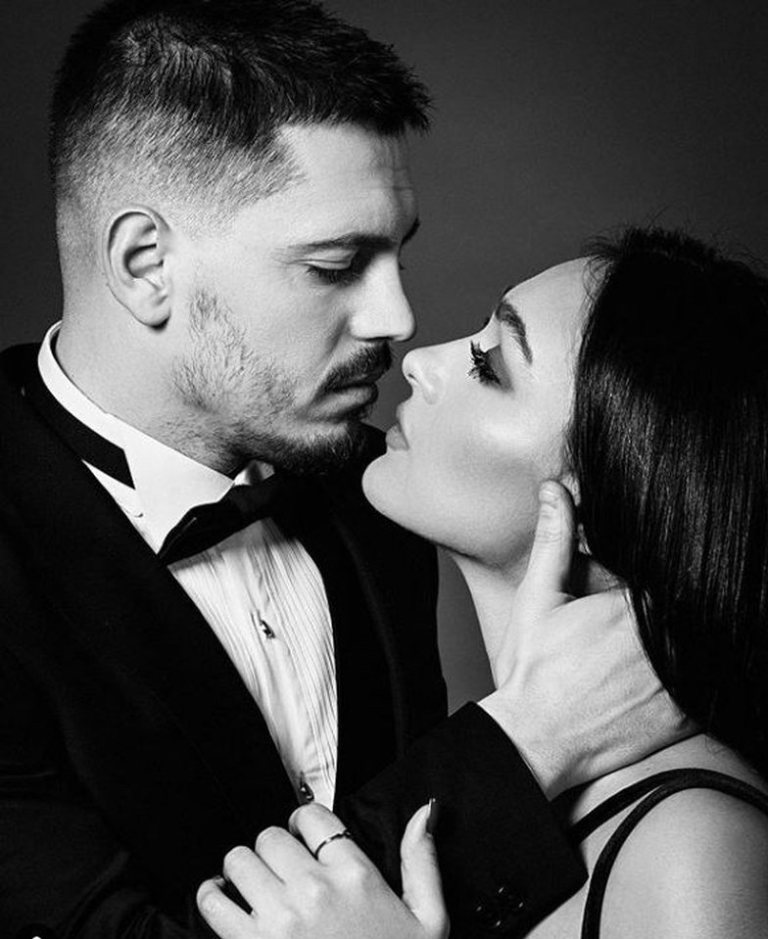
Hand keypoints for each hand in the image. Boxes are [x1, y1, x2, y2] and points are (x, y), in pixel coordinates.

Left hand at [197, 803, 447, 938]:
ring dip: (244, 869)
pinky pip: (213, 901)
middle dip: (274, 848)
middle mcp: (315, 889)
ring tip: (254, 884)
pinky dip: (212, 895)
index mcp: (356, 876)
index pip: (313, 817)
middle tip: (281, 868)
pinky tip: (223, 899)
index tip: (302, 836)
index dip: (304, 822)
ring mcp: (280, 918)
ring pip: (240, 860)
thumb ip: (421, 860)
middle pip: (271, 836)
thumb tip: (424, 812)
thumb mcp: (428, 920)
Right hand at [480, 480, 692, 798]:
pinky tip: (659, 677)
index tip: (638, 592)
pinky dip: (700, 677)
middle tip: (633, 626)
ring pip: (708, 645)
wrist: (534, 741)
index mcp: (635, 606)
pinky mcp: (688, 718)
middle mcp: (665, 643)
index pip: (675, 573)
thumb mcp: (538, 596)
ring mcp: (681, 683)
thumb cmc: (531, 670)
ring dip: (689, 639)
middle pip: (693, 608)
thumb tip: (555, 490)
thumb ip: (555, 540)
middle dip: (677, 607)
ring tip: (641, 650)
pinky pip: (713, 688)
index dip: (664, 574)